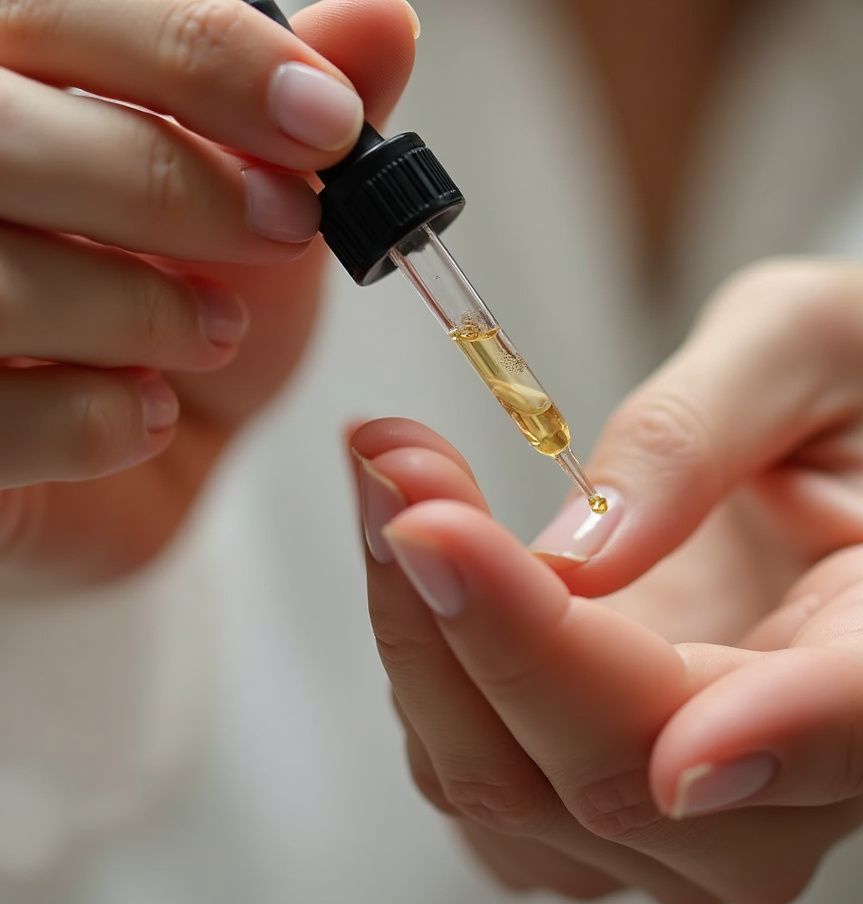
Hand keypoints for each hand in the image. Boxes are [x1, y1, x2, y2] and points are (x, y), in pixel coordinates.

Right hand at [0, 0, 415, 591]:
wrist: (143, 460)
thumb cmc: (183, 313)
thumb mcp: (258, 208)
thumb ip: (293, 115)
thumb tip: (383, 25)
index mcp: (13, 86)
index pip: (63, 12)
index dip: (202, 53)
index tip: (328, 119)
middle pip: (5, 135)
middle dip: (171, 186)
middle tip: (285, 232)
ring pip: (2, 280)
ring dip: (147, 314)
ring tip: (215, 334)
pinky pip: (0, 418)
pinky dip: (100, 422)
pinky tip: (146, 413)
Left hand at [349, 262, 862, 903]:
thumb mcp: (801, 339)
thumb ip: (693, 438)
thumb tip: (571, 557)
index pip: (852, 715)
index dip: (735, 712)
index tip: (596, 618)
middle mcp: (828, 766)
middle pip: (630, 778)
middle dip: (485, 629)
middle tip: (397, 472)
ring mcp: (717, 805)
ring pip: (529, 805)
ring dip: (426, 649)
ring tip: (391, 486)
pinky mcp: (622, 801)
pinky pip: (492, 787)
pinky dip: (429, 679)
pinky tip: (417, 565)